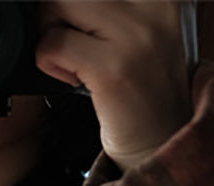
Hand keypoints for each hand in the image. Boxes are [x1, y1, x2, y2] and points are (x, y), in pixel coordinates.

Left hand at [36, 1, 197, 171]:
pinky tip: (72, 79)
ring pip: (60, 1)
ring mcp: (136, 35)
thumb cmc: (147, 86)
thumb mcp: (146, 26)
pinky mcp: (113, 69)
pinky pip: (54, 43)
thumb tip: (64, 0)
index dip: (73, 4)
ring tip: (70, 57)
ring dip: (49, 30)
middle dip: (56, 7)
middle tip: (67, 38)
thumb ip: (115, 5)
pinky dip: (48, 61)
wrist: (164, 143)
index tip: (81, 22)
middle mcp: (158, 2)